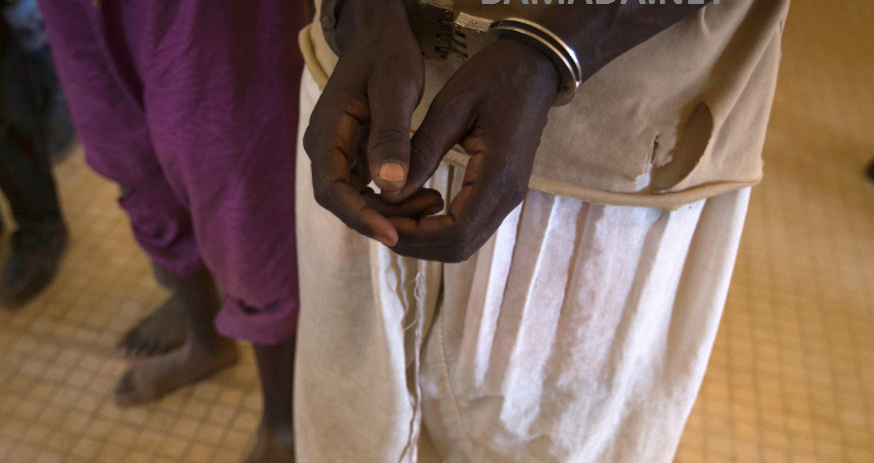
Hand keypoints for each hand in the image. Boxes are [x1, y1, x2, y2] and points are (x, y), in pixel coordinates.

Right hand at [303, 0, 442, 246]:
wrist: (379, 33)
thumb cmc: (386, 53)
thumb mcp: (395, 89)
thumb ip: (390, 136)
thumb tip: (389, 185)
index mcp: (325, 133)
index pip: (333, 192)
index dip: (361, 217)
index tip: (395, 234)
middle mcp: (324, 148)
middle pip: (344, 202)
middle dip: (381, 219)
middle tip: (426, 218)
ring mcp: (337, 152)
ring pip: (356, 199)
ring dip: (391, 211)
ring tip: (433, 203)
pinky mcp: (353, 153)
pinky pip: (367, 187)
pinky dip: (393, 198)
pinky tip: (425, 193)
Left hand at [387, 38, 559, 262]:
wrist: (534, 68)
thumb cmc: (494, 78)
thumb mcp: (451, 107)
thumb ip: (422, 152)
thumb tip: (392, 193)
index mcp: (497, 173)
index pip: (455, 231)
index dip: (415, 235)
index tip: (381, 218)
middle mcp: (507, 195)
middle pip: (458, 247)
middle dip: (415, 242)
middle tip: (378, 219)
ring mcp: (507, 197)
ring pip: (463, 242)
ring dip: (425, 238)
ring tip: (390, 213)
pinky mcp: (501, 193)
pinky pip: (468, 226)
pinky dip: (437, 227)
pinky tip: (413, 205)